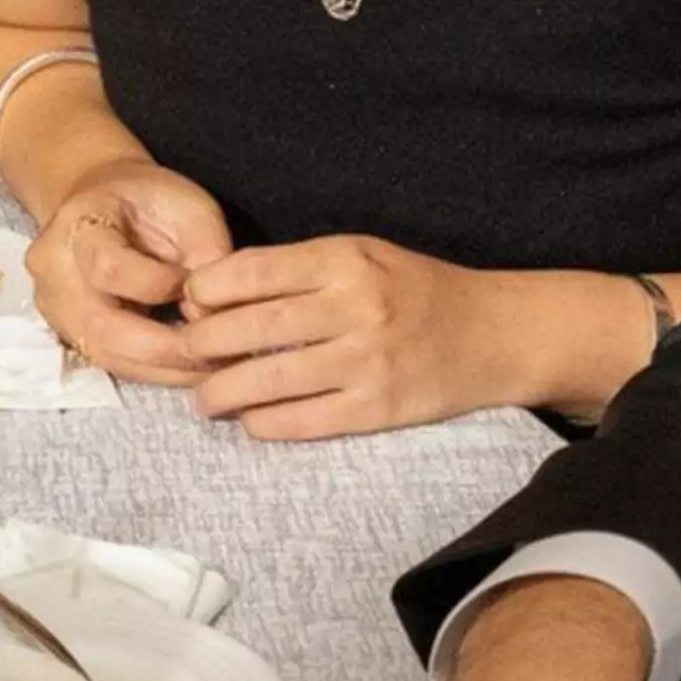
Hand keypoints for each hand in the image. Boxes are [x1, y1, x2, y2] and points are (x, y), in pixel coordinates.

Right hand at [25, 163, 233, 384]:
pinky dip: (152, 370)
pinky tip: (185, 367)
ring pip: (106, 356)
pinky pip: (109, 363)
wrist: (99, 200)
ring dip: (162, 369)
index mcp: (77, 224)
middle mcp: (52, 270)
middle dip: (165, 350)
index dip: (160, 286)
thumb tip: (210, 319)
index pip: (109, 268)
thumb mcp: (190, 208)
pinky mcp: (67, 334)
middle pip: (102, 328)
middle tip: (216, 355)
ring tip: (208, 367)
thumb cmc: (149, 201)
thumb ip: (207, 255)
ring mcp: (53, 307)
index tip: (201, 288)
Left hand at [175, 231, 501, 440]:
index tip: (188, 305)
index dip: (204, 292)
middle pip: (249, 329)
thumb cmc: (417, 291)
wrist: (495, 334)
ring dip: (222, 394)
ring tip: (207, 398)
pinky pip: (301, 421)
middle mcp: (354, 307)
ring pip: (267, 382)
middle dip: (202, 346)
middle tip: (185, 356)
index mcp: (346, 259)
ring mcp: (366, 361)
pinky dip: (264, 424)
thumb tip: (216, 296)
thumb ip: (297, 271)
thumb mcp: (362, 256)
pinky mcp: (377, 408)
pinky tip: (252, 420)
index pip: (251, 273)